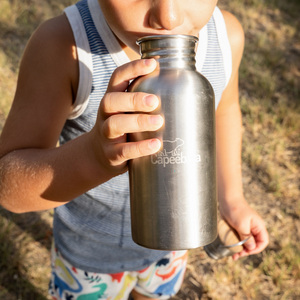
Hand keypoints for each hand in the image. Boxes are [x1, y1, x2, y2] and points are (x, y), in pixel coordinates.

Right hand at [90, 58, 162, 174]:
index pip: (117, 78)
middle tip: (154, 101)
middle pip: (111, 101)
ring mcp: (106, 135)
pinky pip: (123, 151)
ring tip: (158, 122)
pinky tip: (156, 145)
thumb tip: (180, 86)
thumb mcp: (127, 111)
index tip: (152, 64)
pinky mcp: (111, 154)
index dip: (132, 69)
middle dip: (133, 99)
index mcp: (112, 99)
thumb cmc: (122, 128)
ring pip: (115, 125)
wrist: (99, 156)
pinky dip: (140, 148)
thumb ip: (144, 100)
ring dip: (137, 121)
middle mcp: (105, 115)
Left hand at [219, 198, 268, 259]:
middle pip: (254, 244)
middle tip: (238, 255)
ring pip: (245, 242)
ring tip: (233, 255)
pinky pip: (238, 238)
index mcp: (258, 226)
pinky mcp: (237, 228)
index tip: (247, 252)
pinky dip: (235, 244)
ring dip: (240, 249)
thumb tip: (251, 248)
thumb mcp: (242, 225)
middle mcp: (253, 228)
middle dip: (247, 251)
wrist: (226, 199)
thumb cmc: (236, 210)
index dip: (256, 249)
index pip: (263, 242)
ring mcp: (245, 228)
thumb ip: (247, 237)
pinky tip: (230, 248)